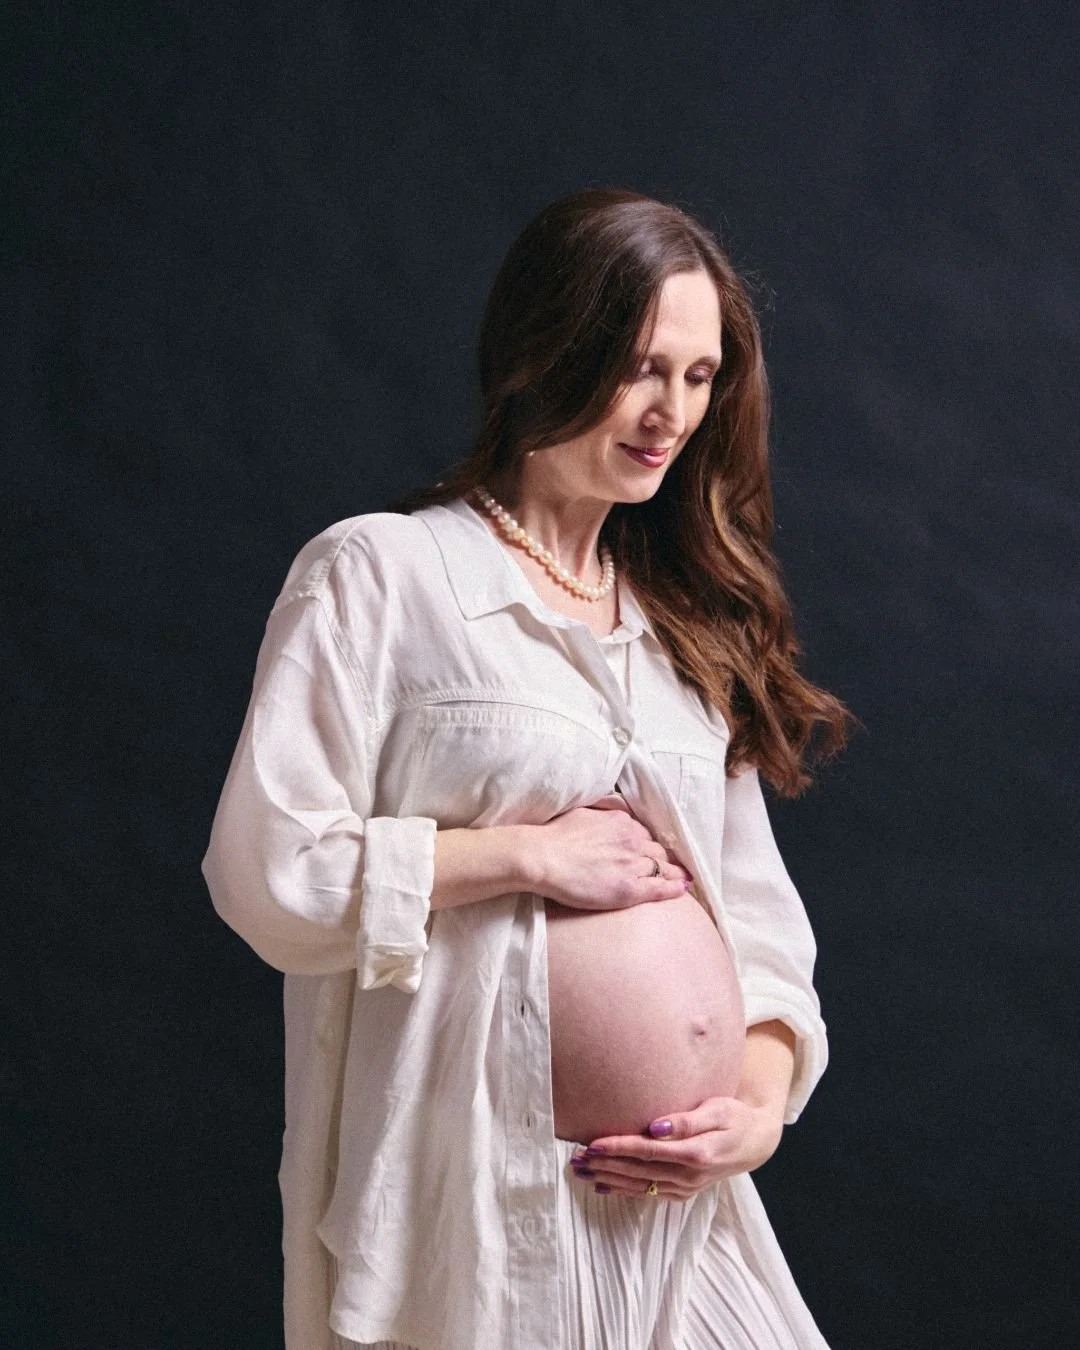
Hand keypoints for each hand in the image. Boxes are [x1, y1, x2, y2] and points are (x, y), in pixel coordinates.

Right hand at [527, 793, 691, 911]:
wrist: (543, 856)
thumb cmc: (554, 835)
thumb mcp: (582, 811)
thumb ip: (600, 812)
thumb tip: (606, 812)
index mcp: (621, 821)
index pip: (644, 833)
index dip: (649, 843)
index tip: (652, 850)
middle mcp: (632, 840)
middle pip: (657, 850)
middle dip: (664, 858)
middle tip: (671, 866)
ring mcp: (633, 864)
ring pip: (662, 868)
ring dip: (673, 873)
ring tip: (682, 878)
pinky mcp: (629, 888)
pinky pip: (660, 888)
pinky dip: (674, 888)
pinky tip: (682, 888)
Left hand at [569, 1096, 784, 1199]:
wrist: (755, 1143)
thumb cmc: (735, 1118)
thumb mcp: (718, 1109)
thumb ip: (687, 1120)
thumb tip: (656, 1127)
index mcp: (697, 1154)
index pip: (648, 1151)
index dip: (619, 1148)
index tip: (593, 1144)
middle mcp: (689, 1176)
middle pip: (639, 1172)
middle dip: (605, 1166)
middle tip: (576, 1159)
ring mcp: (686, 1188)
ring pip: (640, 1186)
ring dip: (608, 1180)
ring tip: (580, 1172)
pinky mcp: (683, 1192)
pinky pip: (649, 1194)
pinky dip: (623, 1191)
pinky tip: (603, 1187)